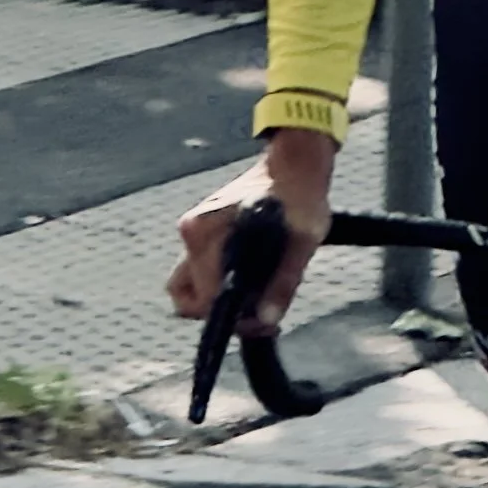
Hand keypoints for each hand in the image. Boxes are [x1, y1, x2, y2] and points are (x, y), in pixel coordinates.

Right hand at [168, 125, 335, 329]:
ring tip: (251, 299)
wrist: (294, 166)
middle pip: (188, 297)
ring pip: (186, 287)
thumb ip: (283, 283)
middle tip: (260, 312)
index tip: (261, 320)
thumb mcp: (300, 242)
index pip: (206, 297)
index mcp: (206, 232)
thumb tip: (265, 321)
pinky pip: (197, 273)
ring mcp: (193, 234)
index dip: (233, 316)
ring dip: (213, 300)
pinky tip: (248, 283)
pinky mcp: (201, 235)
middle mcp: (191, 233)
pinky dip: (215, 285)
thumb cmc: (299, 199)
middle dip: (222, 312)